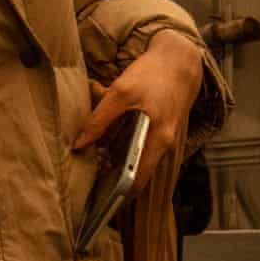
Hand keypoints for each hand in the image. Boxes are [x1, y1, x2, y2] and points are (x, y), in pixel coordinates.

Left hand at [72, 30, 205, 192]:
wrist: (179, 61)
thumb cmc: (152, 75)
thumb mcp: (121, 91)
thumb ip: (100, 119)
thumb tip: (79, 143)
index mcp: (158, 139)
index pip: (138, 180)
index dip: (118, 193)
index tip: (97, 199)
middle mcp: (164, 144)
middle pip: (137, 174)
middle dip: (115, 180)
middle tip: (91, 182)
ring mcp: (164, 138)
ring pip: (137, 160)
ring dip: (118, 163)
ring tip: (94, 163)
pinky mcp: (160, 131)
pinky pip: (141, 147)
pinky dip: (124, 148)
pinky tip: (106, 142)